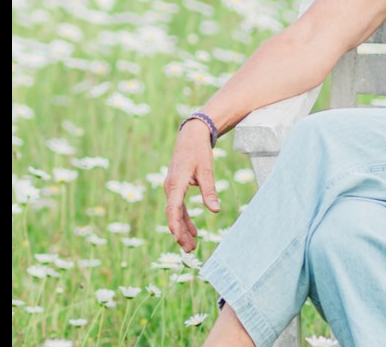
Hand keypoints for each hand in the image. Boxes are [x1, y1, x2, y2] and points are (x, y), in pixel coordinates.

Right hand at [164, 122, 220, 251]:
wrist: (190, 136)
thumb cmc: (199, 151)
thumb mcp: (207, 170)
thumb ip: (210, 190)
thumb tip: (215, 210)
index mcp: (176, 184)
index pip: (173, 209)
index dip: (176, 225)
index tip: (178, 239)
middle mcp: (170, 187)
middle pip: (173, 215)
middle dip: (180, 233)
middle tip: (190, 250)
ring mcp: (172, 187)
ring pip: (175, 213)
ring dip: (183, 228)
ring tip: (192, 245)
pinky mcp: (176, 187)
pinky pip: (178, 207)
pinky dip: (184, 218)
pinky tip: (193, 230)